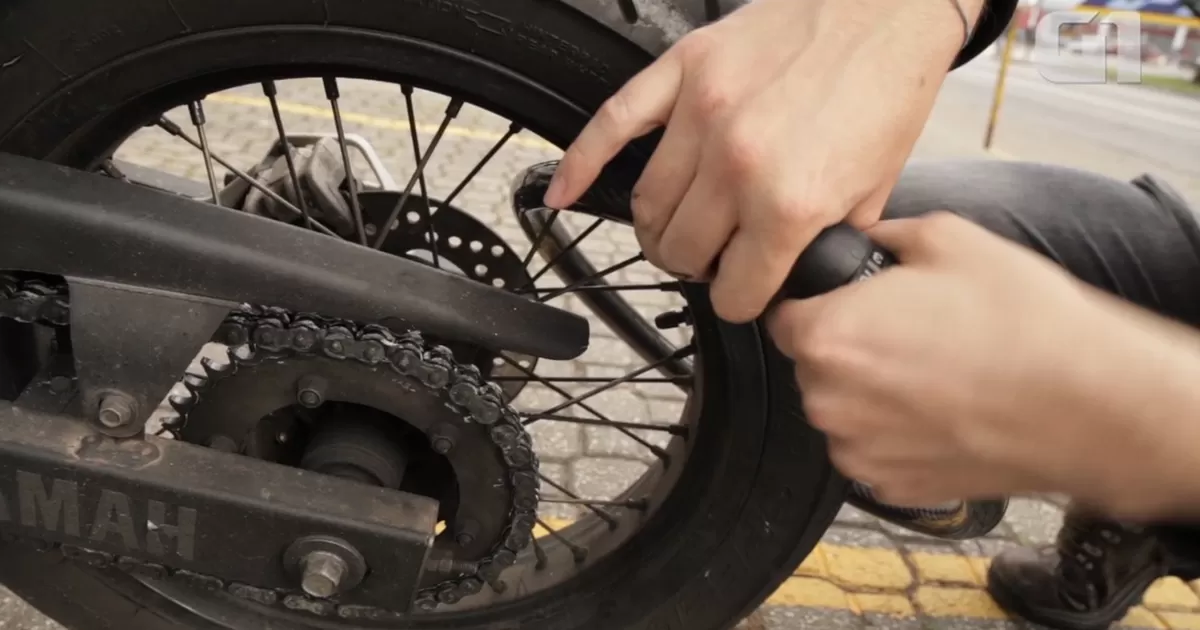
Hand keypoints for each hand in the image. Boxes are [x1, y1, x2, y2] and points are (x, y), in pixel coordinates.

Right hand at [544, 0, 982, 322]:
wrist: (886, 8)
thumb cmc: (887, 86)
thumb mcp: (875, 188)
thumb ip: (824, 240)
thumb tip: (793, 272)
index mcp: (789, 202)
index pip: (734, 292)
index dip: (741, 301)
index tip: (743, 293)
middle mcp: (737, 165)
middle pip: (681, 252)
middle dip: (697, 266)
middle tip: (712, 259)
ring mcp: (701, 116)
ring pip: (647, 205)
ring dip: (657, 231)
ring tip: (675, 232)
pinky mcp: (682, 73)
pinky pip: (612, 125)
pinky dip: (580, 165)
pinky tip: (562, 193)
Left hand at [766, 213, 1199, 518]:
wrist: (1087, 404)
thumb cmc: (1020, 321)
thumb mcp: (947, 238)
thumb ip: (885, 235)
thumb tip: (868, 239)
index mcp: (827, 336)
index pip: (781, 317)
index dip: (814, 304)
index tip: (844, 301)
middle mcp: (828, 400)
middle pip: (812, 366)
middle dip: (847, 347)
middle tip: (907, 332)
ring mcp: (857, 451)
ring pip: (842, 411)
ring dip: (870, 393)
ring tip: (935, 371)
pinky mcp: (891, 488)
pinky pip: (873, 451)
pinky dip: (897, 434)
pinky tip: (944, 411)